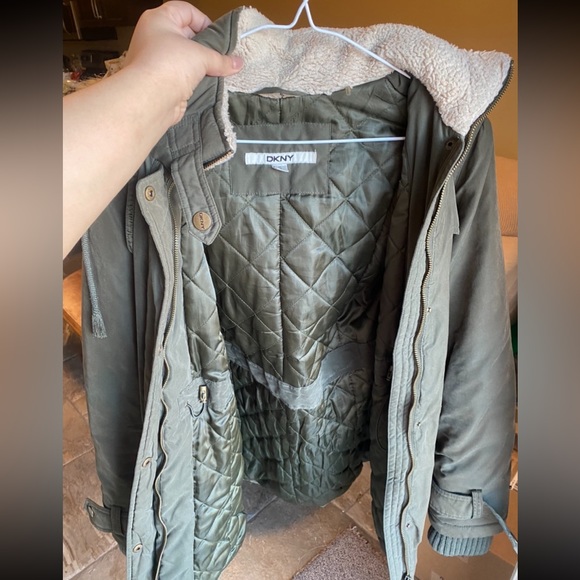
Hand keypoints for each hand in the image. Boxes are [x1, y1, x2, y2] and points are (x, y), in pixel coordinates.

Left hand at [123, 1, 242, 124]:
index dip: (203, 21)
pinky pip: (181, 75)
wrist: (150, 99)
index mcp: (158, 19)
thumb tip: (239, 63)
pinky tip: (206, 85)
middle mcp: (154, 36)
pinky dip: (193, 79)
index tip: (218, 37)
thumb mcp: (201, 56)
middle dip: (204, 46)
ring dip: (200, 65)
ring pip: (183, 57)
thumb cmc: (169, 65)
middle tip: (220, 56)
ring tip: (217, 71)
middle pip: (185, 35)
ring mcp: (156, 60)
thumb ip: (221, 59)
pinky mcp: (160, 81)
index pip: (185, 11)